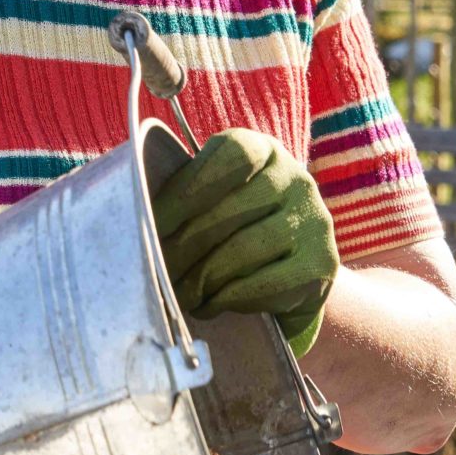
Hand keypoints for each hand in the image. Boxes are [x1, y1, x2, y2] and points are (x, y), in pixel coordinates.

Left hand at [151, 129, 338, 357]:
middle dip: (181, 248)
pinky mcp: (321, 264)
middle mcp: (296, 179)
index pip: (229, 158)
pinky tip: (208, 304)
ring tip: (176, 294)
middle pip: (228, 211)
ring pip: (243, 250)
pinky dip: (228, 298)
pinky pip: (264, 284)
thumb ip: (185, 198)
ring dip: (200, 279)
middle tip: (152, 272)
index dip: (186, 191)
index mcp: (264, 150)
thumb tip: (133, 221)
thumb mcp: (216, 200)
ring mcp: (314, 221)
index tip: (150, 224)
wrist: (296, 275)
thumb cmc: (238, 231)